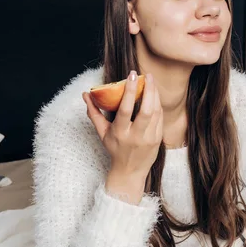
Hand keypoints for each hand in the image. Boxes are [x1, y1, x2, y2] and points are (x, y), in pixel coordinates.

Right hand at [83, 71, 162, 203]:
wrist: (130, 171)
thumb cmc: (114, 149)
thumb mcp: (102, 133)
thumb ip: (94, 113)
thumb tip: (85, 95)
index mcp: (120, 133)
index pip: (126, 109)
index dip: (130, 91)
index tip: (132, 75)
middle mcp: (135, 136)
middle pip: (146, 110)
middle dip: (149, 90)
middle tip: (148, 75)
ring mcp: (149, 138)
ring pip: (156, 112)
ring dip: (155, 95)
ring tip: (152, 81)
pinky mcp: (158, 139)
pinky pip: (160, 118)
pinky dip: (158, 105)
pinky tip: (155, 95)